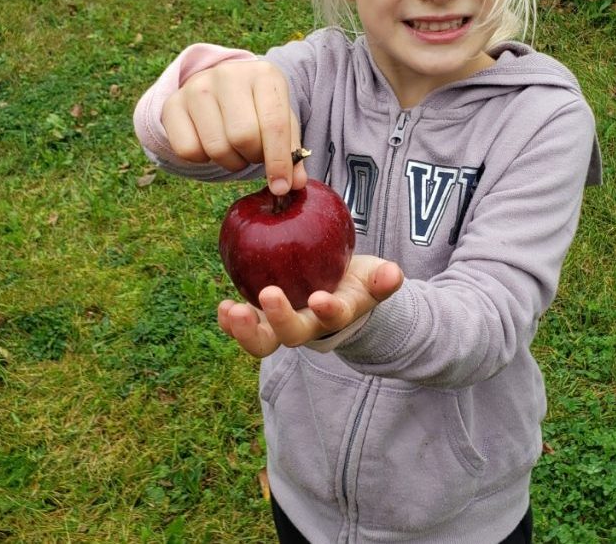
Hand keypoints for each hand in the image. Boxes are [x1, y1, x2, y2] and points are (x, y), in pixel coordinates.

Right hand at [161, 59, 306, 194]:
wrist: (221, 86)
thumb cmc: (258, 108)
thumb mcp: (281, 121)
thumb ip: (291, 152)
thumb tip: (294, 184)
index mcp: (264, 75)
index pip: (273, 124)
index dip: (279, 161)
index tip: (281, 187)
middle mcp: (228, 74)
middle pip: (243, 137)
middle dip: (253, 157)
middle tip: (253, 153)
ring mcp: (197, 86)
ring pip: (216, 147)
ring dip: (230, 161)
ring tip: (235, 148)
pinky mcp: (172, 104)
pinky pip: (188, 151)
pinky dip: (203, 159)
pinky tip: (210, 144)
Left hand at [217, 256, 403, 356]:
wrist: (335, 294)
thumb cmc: (355, 282)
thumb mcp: (374, 277)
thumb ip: (384, 278)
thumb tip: (394, 274)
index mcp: (337, 314)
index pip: (335, 316)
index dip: (329, 310)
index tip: (320, 298)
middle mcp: (308, 326)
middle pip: (292, 335)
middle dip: (280, 319)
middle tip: (268, 294)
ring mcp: (282, 326)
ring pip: (263, 342)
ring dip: (246, 331)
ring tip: (231, 311)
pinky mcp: (262, 321)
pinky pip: (244, 327)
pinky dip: (230, 323)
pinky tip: (222, 306)